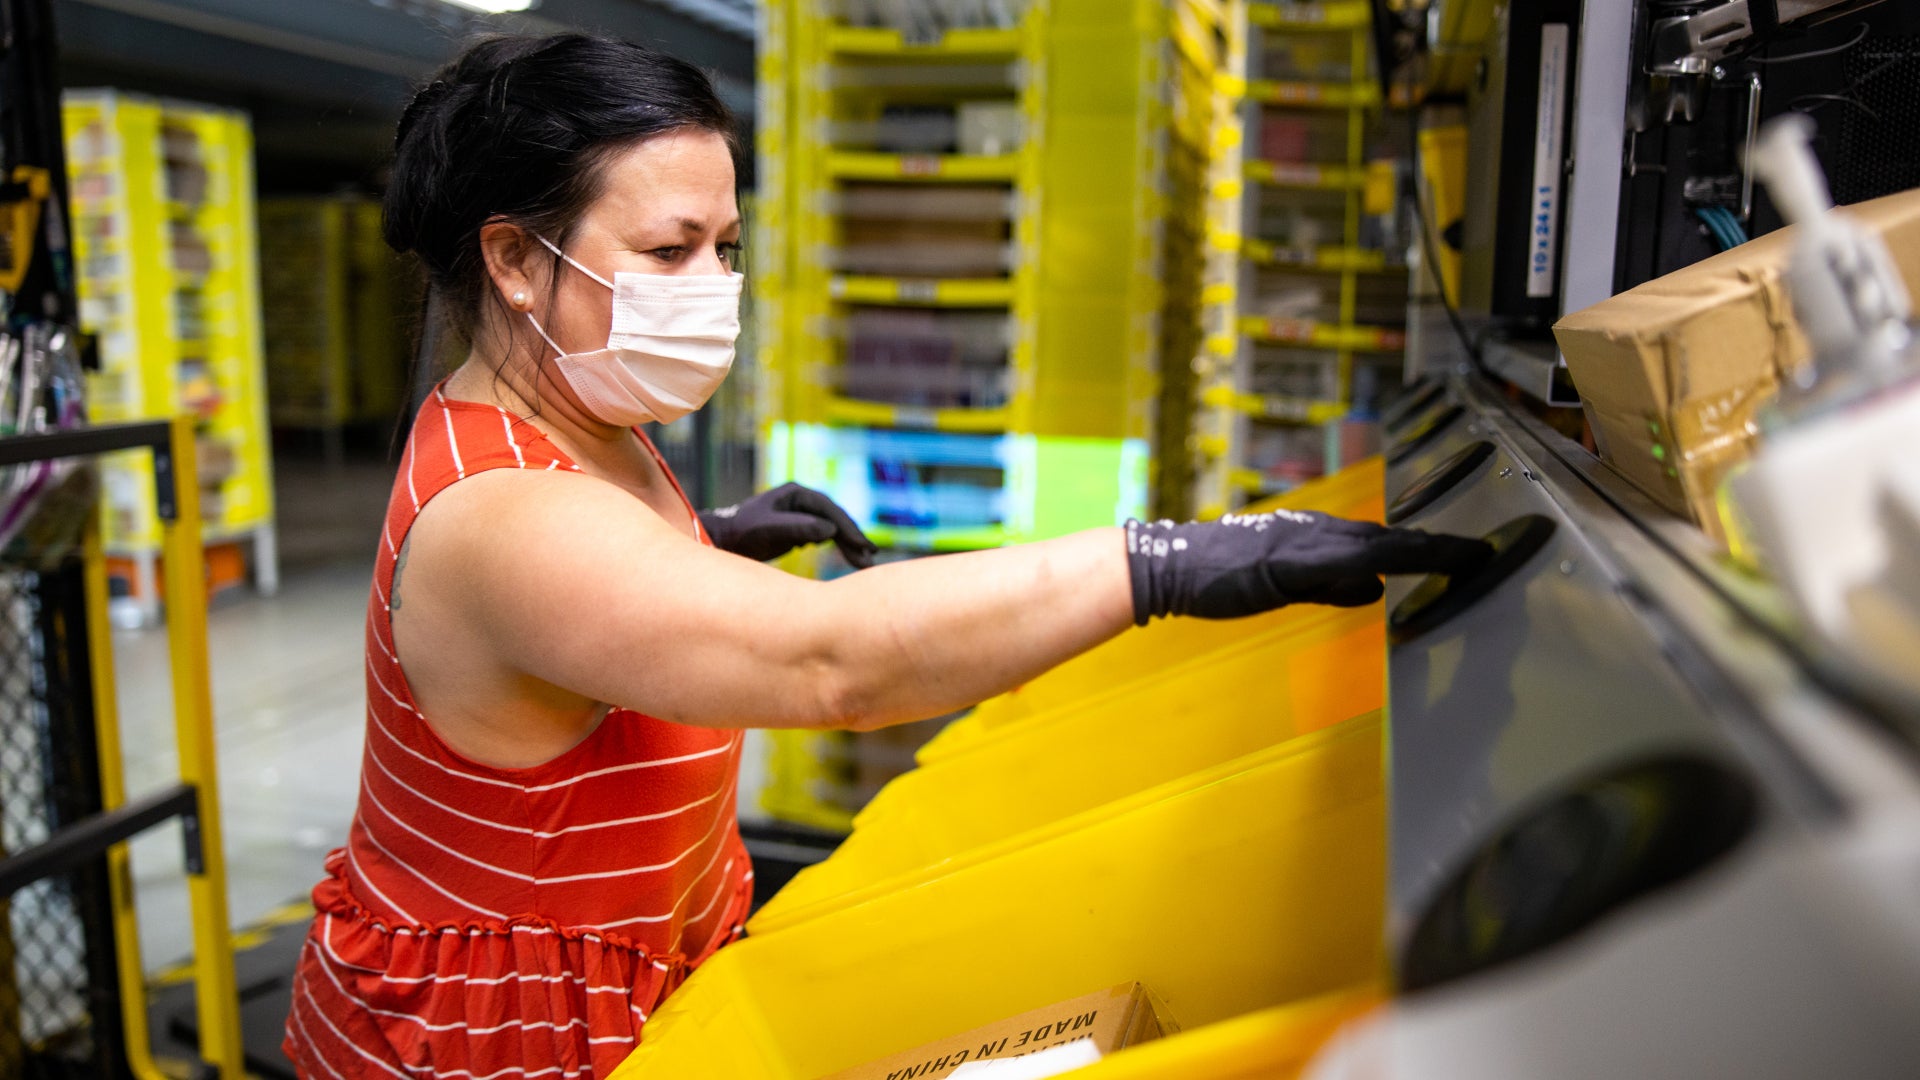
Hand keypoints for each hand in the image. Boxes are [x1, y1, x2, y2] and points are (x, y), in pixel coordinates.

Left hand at [700, 483, 879, 567]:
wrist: (723, 541)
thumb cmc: (742, 532)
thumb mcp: (768, 529)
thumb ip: (798, 528)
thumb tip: (830, 531)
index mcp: (796, 494)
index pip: (830, 510)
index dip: (848, 528)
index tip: (863, 545)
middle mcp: (802, 501)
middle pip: (835, 519)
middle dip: (853, 538)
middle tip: (870, 557)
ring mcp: (802, 515)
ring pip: (833, 529)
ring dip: (849, 545)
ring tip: (865, 563)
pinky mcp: (799, 529)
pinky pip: (825, 537)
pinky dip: (838, 547)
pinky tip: (850, 558)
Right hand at [1125, 509, 1491, 624]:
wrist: (1173, 565)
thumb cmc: (1219, 575)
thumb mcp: (1284, 583)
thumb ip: (1329, 586)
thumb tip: (1373, 589)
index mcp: (1314, 538)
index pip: (1380, 542)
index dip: (1424, 549)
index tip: (1463, 556)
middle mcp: (1317, 531)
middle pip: (1390, 538)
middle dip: (1437, 546)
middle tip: (1478, 553)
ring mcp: (1307, 542)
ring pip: (1380, 543)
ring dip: (1425, 550)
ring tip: (1464, 557)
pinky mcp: (1296, 559)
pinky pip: (1354, 559)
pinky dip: (1391, 560)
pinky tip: (1415, 564)